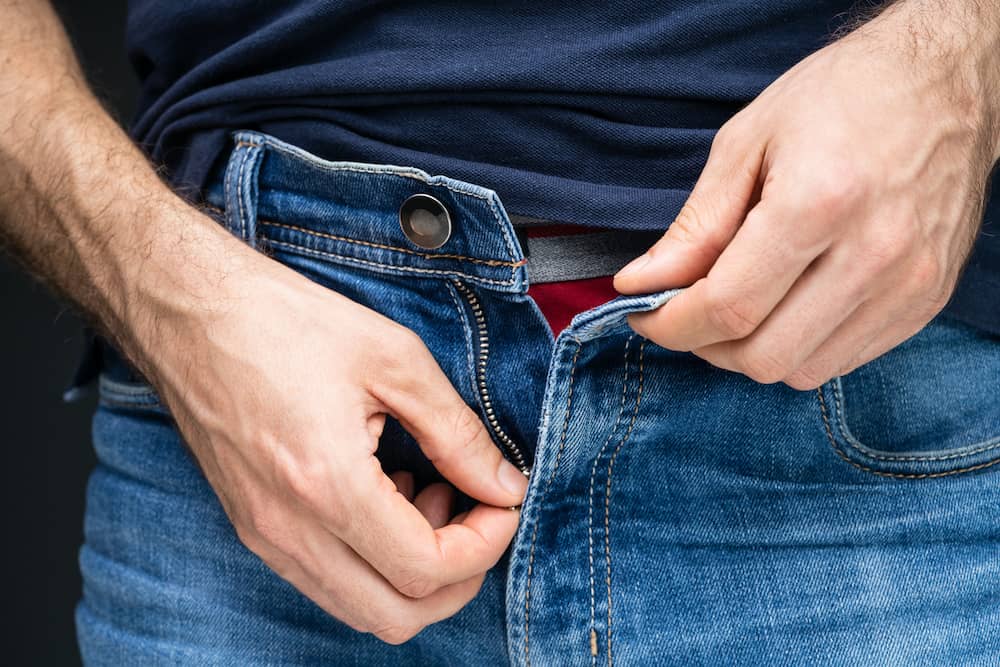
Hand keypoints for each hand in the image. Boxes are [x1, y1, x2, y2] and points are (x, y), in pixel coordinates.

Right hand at [137, 242, 527, 643]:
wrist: (189, 312)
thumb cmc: (285, 321)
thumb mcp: (394, 359)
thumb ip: (458, 432)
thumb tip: (504, 484)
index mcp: (327, 486)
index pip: (427, 569)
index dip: (485, 544)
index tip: (502, 501)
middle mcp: (289, 530)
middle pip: (397, 615)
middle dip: (459, 578)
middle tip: (478, 514)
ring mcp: (264, 536)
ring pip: (360, 608)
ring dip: (414, 573)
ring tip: (430, 494)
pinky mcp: (254, 527)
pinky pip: (327, 581)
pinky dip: (373, 561)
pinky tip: (387, 495)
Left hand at [613, 0, 999, 389]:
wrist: (945, 84)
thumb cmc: (841, 98)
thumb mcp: (746, 144)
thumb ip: (695, 227)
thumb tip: (643, 283)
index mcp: (819, 203)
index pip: (727, 307)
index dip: (671, 324)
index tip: (643, 313)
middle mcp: (873, 254)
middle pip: (762, 355)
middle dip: (705, 345)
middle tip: (685, 311)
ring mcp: (908, 284)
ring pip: (802, 370)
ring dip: (750, 352)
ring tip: (735, 305)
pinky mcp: (926, 300)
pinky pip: (843, 360)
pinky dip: (798, 347)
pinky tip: (784, 305)